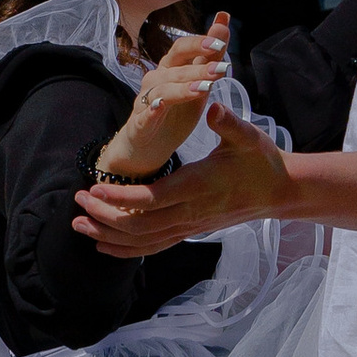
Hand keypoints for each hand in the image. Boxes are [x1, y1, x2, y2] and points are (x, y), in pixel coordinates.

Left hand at [76, 97, 285, 254]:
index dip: (120, 197)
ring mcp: (189, 226)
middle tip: (76, 201)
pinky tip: (103, 243)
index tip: (93, 186)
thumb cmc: (260, 160)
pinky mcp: (189, 231)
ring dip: (108, 235)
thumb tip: (212, 107)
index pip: (152, 198)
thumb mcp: (248, 136)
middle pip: (139, 224)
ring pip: (143, 240)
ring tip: (78, 224)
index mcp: (198, 186)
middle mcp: (190, 212)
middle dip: (104, 216)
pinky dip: (126, 249)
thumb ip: (228, 123)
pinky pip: (153, 247)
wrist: (279, 192)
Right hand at [97, 16, 232, 181]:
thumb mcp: (197, 82)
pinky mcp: (139, 124)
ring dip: (183, 88)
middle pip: (174, 66)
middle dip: (198, 66)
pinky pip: (144, 114)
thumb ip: (210, 55)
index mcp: (170, 68)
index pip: (182, 48)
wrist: (147, 146)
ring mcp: (145, 101)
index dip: (200, 43)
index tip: (221, 41)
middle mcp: (155, 80)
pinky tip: (161, 106)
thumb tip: (223, 19)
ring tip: (204, 89)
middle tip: (221, 68)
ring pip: (163, 90)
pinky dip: (152, 109)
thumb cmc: (174, 111)